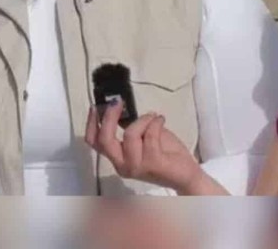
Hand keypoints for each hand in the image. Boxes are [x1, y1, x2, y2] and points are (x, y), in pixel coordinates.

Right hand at [85, 100, 224, 194]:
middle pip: (105, 139)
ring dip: (143, 119)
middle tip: (117, 102)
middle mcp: (122, 165)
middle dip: (109, 117)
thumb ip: (129, 129)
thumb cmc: (164, 153)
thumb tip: (120, 108)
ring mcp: (137, 166)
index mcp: (118, 159)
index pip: (95, 143)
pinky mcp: (153, 163)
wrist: (185, 175)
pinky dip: (156, 122)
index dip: (92, 123)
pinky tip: (161, 120)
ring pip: (130, 134)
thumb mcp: (142, 138)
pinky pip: (150, 134)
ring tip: (153, 117)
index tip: (95, 106)